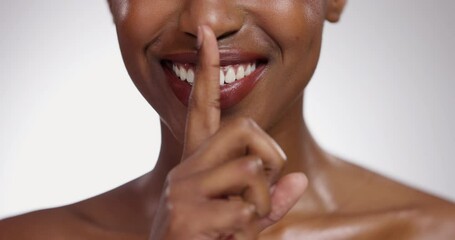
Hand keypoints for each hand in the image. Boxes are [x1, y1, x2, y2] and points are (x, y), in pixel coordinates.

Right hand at [149, 25, 306, 239]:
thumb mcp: (244, 220)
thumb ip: (270, 201)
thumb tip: (298, 180)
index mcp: (197, 163)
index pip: (201, 106)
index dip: (206, 70)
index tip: (207, 35)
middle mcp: (186, 169)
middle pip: (244, 128)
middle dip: (271, 154)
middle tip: (269, 180)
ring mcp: (183, 189)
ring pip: (250, 171)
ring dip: (261, 203)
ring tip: (241, 222)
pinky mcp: (185, 213)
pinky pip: (244, 208)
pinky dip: (250, 226)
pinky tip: (226, 237)